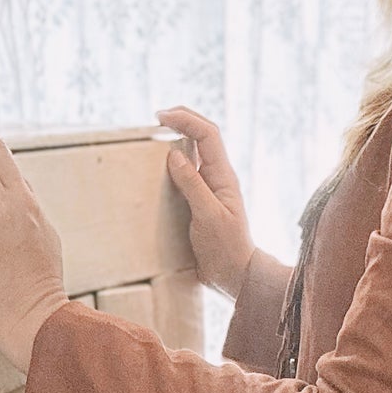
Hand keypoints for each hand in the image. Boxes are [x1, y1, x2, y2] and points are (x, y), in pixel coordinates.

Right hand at [156, 105, 255, 298]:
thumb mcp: (209, 216)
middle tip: (157, 117)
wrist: (235, 275)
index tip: (161, 117)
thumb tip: (174, 154)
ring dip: (178, 138)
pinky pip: (187, 174)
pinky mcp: (201, 201)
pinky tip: (159, 166)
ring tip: (156, 135)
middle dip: (183, 120)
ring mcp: (210, 188)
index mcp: (223, 176)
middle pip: (203, 136)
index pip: (207, 135)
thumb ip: (193, 185)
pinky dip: (173, 163)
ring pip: (195, 153)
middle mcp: (217, 177)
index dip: (186, 119)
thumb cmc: (227, 249)